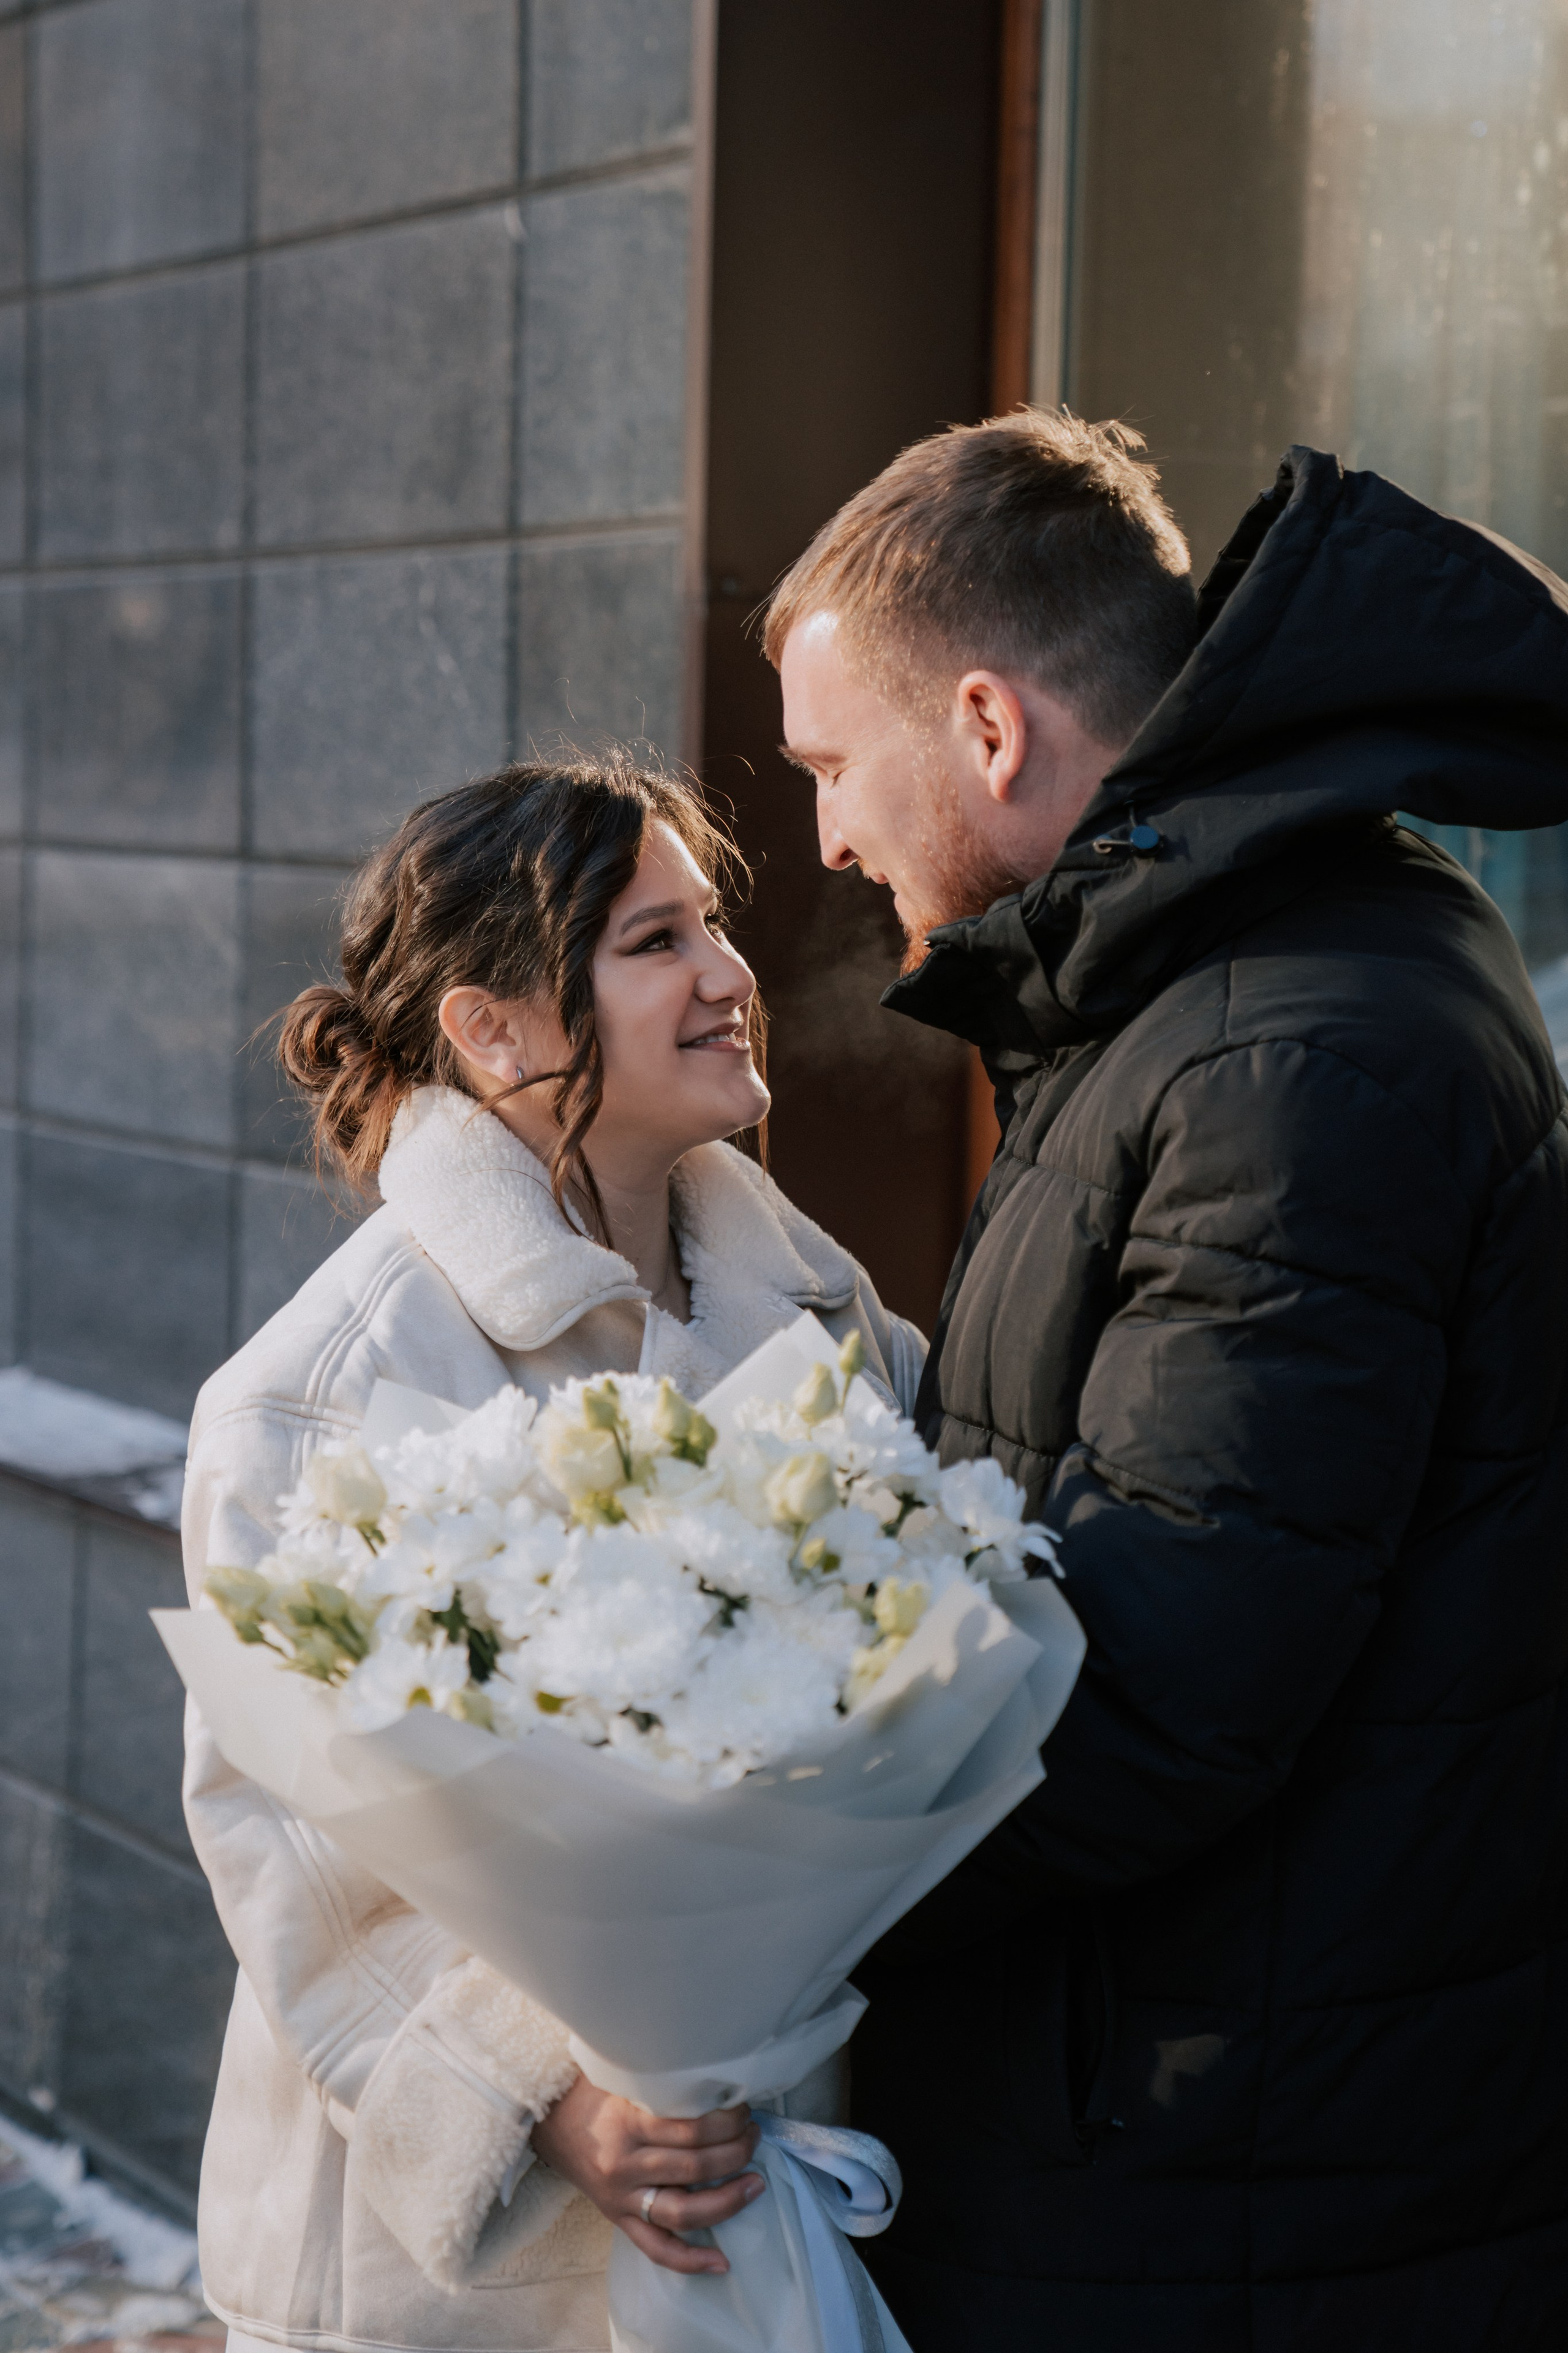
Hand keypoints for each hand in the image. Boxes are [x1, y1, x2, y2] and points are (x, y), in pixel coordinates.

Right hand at [530, 2072, 763, 2275]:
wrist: (547, 2120)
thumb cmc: (593, 2093)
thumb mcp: (626, 2078)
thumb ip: (665, 2087)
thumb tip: (721, 2087)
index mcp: (628, 2121)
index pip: (691, 2128)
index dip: (727, 2122)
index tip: (744, 2110)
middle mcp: (625, 2163)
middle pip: (694, 2167)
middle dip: (735, 2153)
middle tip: (754, 2137)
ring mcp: (622, 2197)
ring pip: (683, 2211)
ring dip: (727, 2200)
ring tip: (755, 2184)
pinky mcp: (619, 2220)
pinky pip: (656, 2249)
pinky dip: (691, 2260)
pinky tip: (722, 2261)